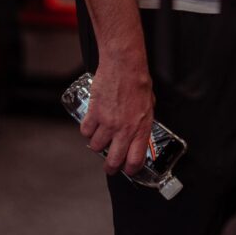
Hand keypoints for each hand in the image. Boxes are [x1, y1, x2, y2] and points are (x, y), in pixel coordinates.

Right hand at [79, 59, 153, 177]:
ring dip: (98, 144)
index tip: (128, 169)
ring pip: (96, 146)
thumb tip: (139, 128)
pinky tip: (92, 124)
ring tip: (101, 137)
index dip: (131, 169)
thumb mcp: (149, 105)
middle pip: (113, 160)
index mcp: (140, 128)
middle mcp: (124, 129)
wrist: (124, 65)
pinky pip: (85, 131)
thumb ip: (143, 120)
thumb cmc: (138, 81)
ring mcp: (107, 123)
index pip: (135, 159)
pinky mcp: (94, 113)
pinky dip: (87, 130)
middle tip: (109, 166)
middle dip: (110, 167)